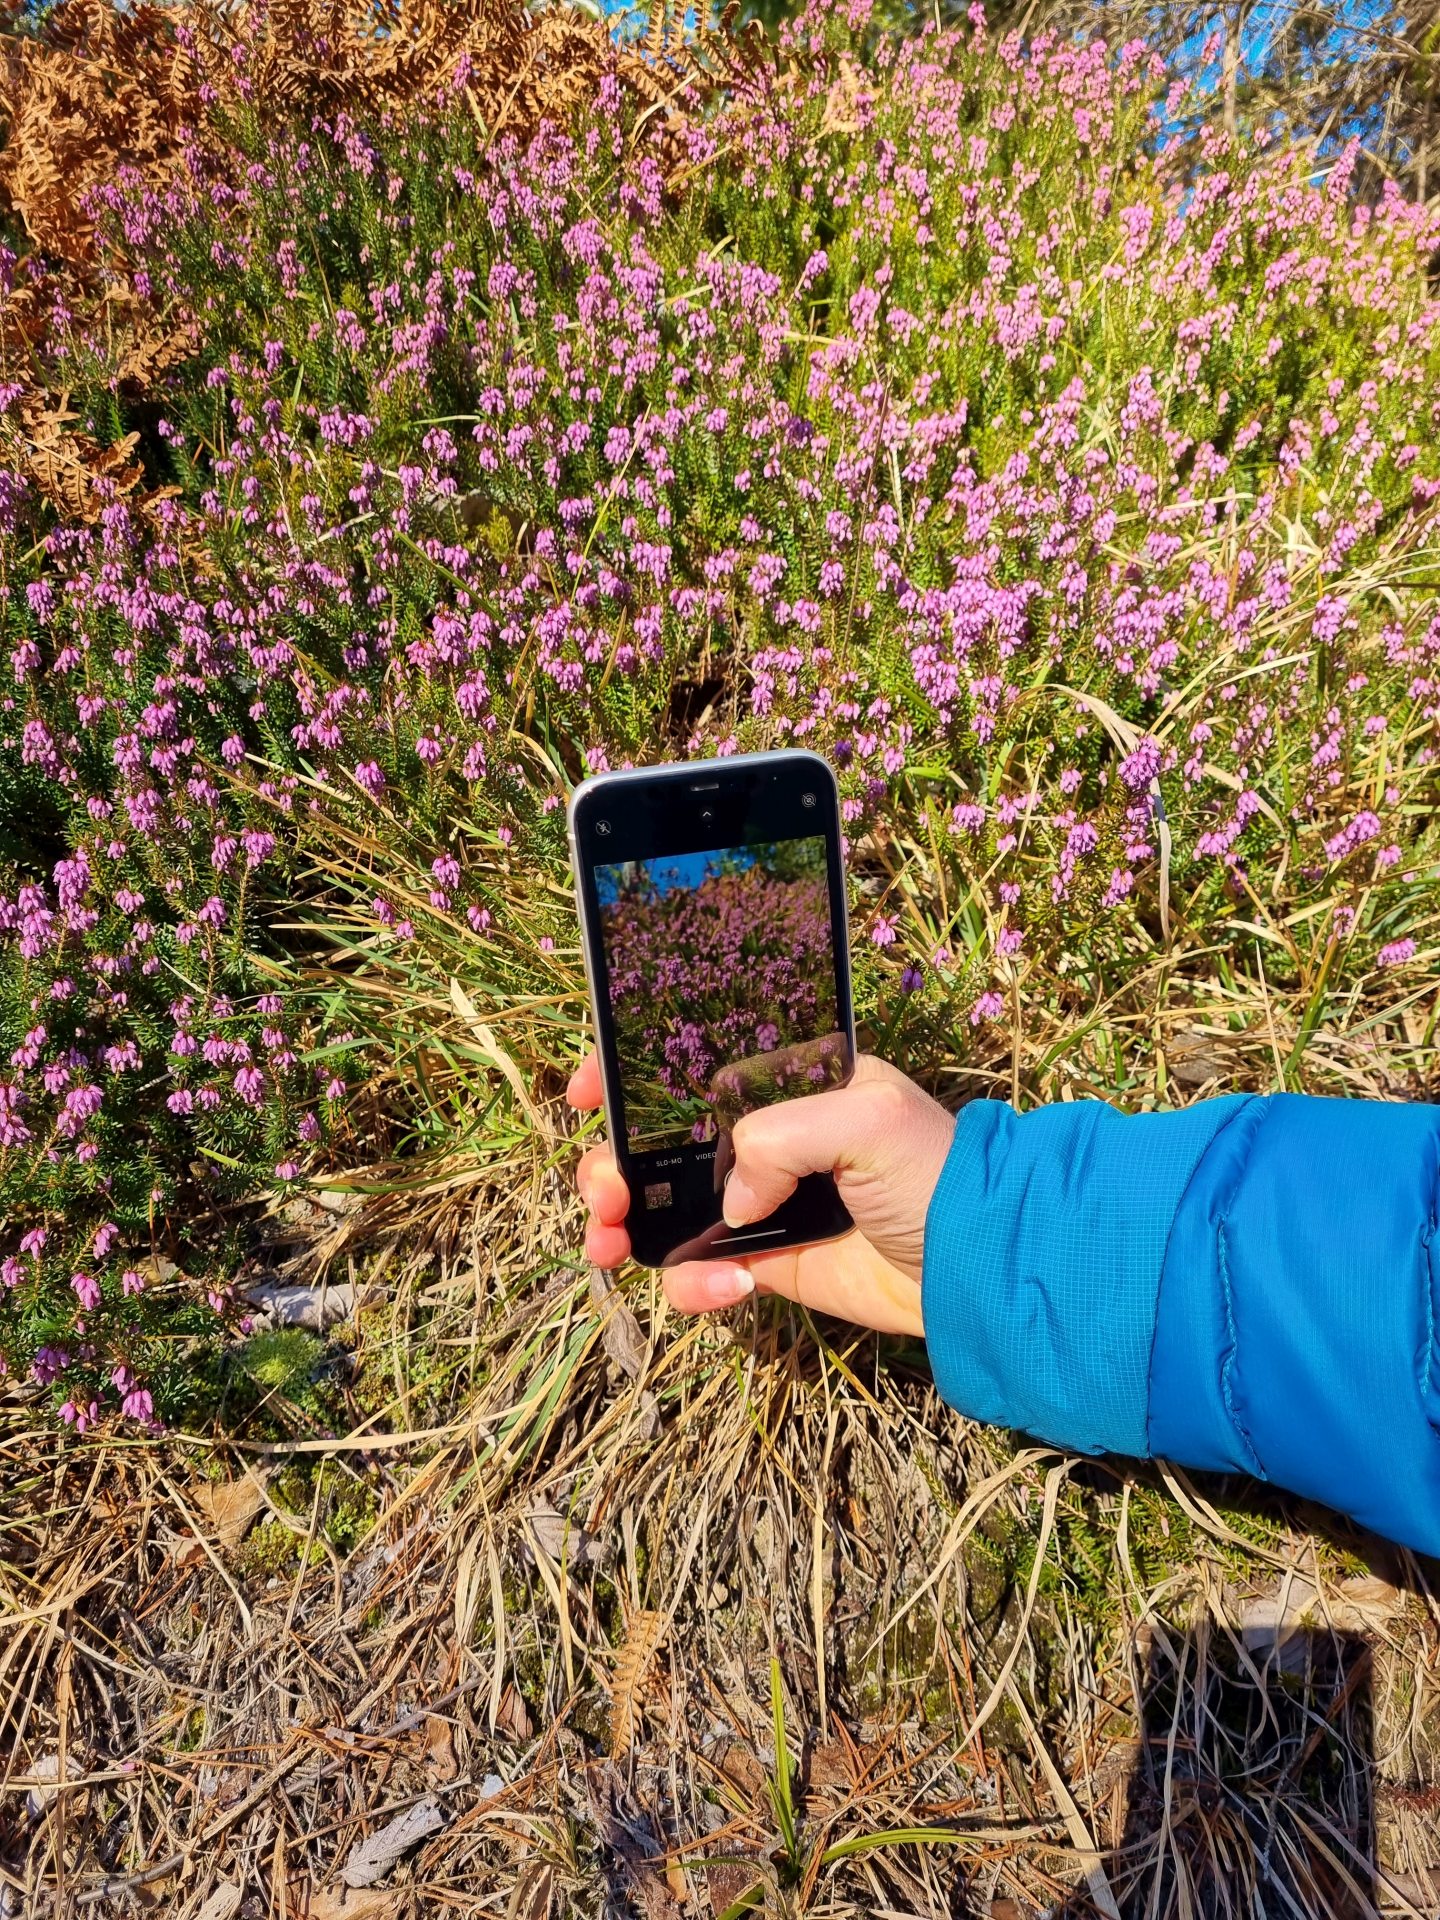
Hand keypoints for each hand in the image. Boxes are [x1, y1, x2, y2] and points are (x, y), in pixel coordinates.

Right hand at [566, 1050, 954, 1338]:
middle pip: (653, 1142)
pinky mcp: (764, 1263)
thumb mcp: (867, 1119)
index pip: (689, 1060)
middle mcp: (761, 1136)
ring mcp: (757, 1201)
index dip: (628, 1072)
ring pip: (657, 1208)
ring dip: (621, 1224)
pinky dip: (693, 1285)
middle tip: (605, 1191)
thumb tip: (730, 1199)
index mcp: (782, 1081)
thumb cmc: (934, 1173)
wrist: (978, 1268)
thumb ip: (780, 1134)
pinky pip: (698, 1273)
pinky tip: (727, 1288)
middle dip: (610, 1164)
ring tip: (611, 1244)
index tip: (588, 1094)